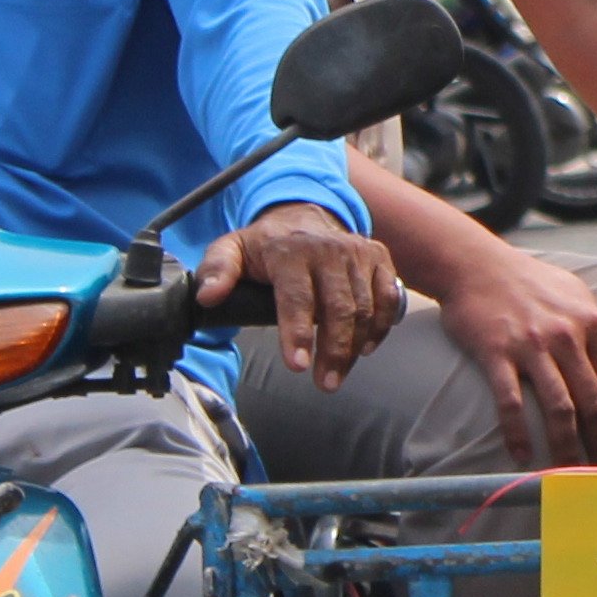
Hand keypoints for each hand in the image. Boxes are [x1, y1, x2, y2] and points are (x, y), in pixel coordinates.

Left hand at [201, 205, 404, 386]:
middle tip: (325, 384)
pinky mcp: (378, 257)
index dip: (298, 333)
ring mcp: (358, 253)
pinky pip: (388, 298)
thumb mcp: (232, 249)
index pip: (297, 297)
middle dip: (334, 351)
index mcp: (290, 250)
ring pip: (364, 308)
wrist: (304, 213)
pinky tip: (365, 348)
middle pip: (338, 308)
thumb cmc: (267, 244)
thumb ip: (216, 271)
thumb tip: (208, 297)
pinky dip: (381, 326)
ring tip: (337, 375)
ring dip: (354, 348)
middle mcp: (329, 249)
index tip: (298, 366)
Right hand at [424, 225, 596, 461]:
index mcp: (591, 323)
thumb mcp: (575, 296)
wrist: (475, 265)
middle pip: (593, 402)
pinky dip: (518, 435)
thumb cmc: (528, 282)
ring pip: (559, 409)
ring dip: (565, 448)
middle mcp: (566, 335)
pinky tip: (520, 456)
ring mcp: (531, 345)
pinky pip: (511, 403)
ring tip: (565, 473)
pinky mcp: (496, 353)